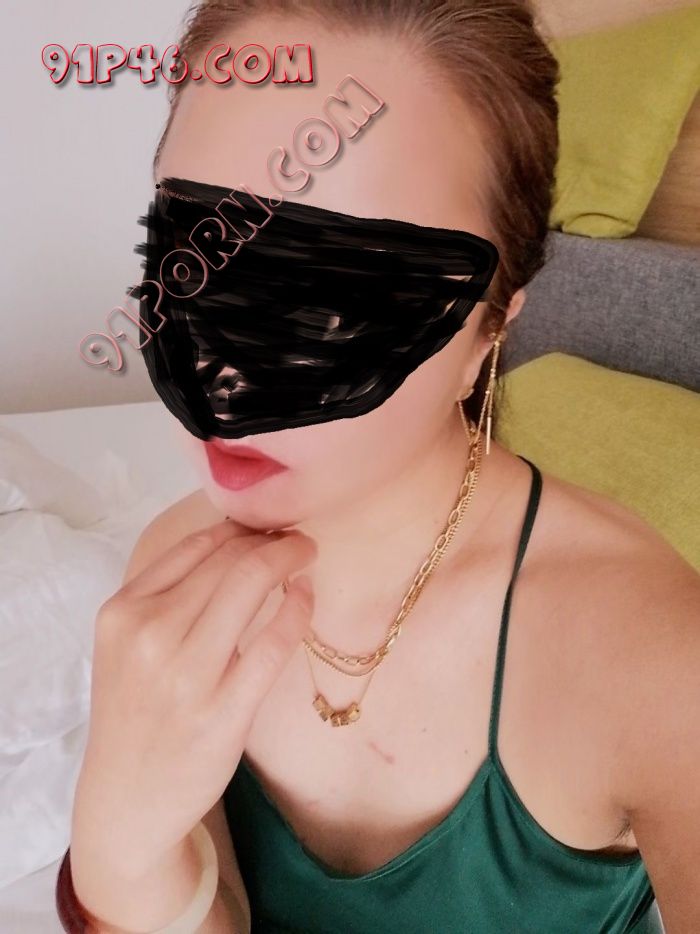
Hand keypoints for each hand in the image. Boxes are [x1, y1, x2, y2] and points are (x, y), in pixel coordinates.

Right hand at [71, 520, 316, 880]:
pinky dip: (298, 607)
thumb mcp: (126, 643)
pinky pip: (275, 641)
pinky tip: (305, 595)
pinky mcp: (224, 710)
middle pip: (229, 560)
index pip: (195, 547)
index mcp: (122, 611)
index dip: (241, 528)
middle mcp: (149, 635)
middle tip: (296, 539)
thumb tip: (234, 539)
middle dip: (272, 539)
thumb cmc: (135, 710)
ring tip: (304, 556)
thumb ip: (167, 594)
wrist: (127, 798)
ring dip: (288, 559)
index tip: (266, 527)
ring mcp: (187, 674)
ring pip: (250, 585)